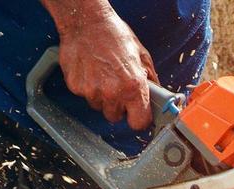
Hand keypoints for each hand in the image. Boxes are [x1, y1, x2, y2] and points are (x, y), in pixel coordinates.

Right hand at [57, 9, 158, 129]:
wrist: (86, 21)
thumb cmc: (114, 34)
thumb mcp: (142, 55)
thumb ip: (150, 80)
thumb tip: (157, 95)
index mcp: (133, 87)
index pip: (138, 123)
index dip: (138, 119)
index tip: (137, 114)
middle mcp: (112, 92)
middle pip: (115, 117)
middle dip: (118, 106)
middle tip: (117, 88)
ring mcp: (91, 91)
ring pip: (99, 106)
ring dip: (101, 97)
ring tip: (103, 75)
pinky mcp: (75, 86)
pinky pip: (84, 95)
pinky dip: (87, 87)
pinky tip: (91, 70)